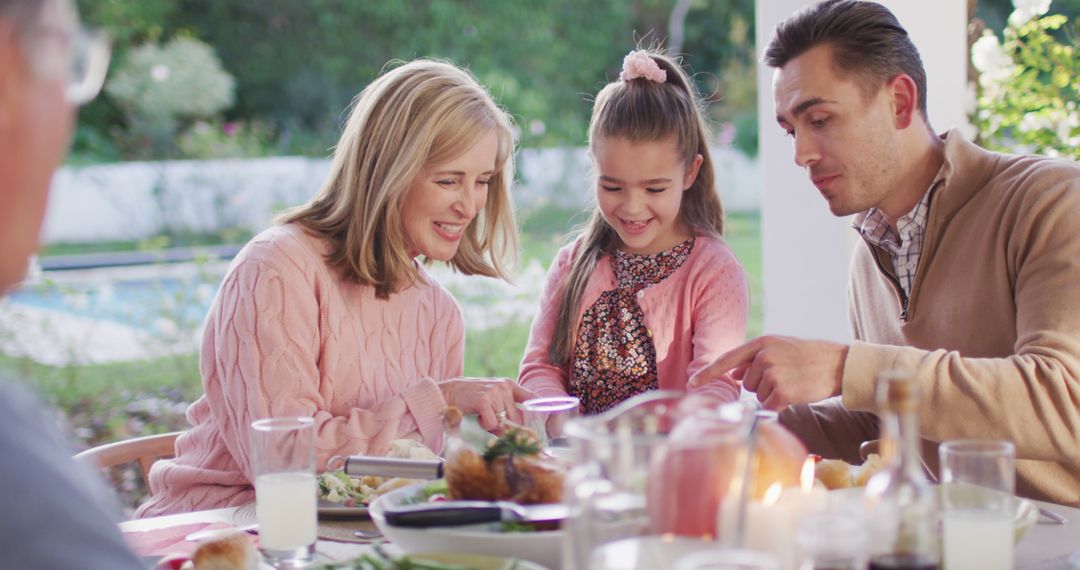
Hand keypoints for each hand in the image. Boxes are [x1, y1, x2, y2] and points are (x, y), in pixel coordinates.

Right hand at [437, 377, 534, 430]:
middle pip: (517, 417)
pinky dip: (485, 425)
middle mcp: (504, 386)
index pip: (532, 397)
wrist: (450, 392)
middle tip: (492, 421)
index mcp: (509, 385)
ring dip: (493, 425)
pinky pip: (492, 423)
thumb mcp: (494, 397)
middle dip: (507, 425)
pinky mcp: (484, 400)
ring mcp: (494, 392)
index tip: (549, 418)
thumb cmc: (473, 398)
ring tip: (482, 415)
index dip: (540, 410)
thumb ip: (508, 408)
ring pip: (503, 421)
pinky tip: (477, 415)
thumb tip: (521, 429)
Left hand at [688, 335, 847, 409]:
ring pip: (757, 394)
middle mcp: (763, 356)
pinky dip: (779, 405)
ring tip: (793, 382)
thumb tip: (734, 373)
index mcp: (761, 343)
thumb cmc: (809, 356)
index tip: (691, 382)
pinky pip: (769, 406)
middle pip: (746, 382)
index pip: (727, 359)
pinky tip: (795, 393)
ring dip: (772, 394)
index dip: (708, 372)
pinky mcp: (782, 392)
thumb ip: (755, 359)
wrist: (839, 364)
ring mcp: (772, 374)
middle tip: (786, 376)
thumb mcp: (780, 349)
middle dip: (761, 384)